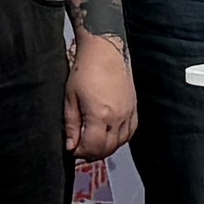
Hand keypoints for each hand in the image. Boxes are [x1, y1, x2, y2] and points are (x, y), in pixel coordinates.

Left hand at [66, 35, 138, 164]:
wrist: (104, 51)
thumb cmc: (86, 69)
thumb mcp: (70, 98)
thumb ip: (71, 125)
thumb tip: (71, 145)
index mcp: (100, 115)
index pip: (92, 147)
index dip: (80, 152)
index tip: (72, 148)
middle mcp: (117, 117)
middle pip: (107, 148)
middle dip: (92, 152)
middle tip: (81, 147)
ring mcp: (128, 113)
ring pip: (120, 143)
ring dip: (106, 147)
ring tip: (94, 142)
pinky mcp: (134, 108)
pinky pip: (130, 132)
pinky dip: (119, 138)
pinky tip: (109, 134)